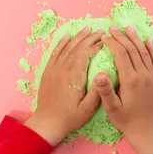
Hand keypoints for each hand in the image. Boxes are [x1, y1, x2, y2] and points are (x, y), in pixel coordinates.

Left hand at [25, 27, 102, 144]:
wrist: (47, 123)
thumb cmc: (70, 118)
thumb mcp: (88, 109)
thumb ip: (97, 92)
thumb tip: (104, 74)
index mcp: (74, 76)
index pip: (85, 54)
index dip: (96, 46)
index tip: (105, 42)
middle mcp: (63, 69)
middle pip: (76, 47)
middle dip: (89, 37)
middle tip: (100, 31)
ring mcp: (53, 70)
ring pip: (66, 48)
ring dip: (77, 38)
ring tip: (86, 29)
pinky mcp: (48, 73)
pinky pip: (54, 53)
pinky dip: (61, 44)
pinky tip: (66, 37)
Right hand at [94, 26, 152, 153]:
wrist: (147, 130)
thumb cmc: (126, 120)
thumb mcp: (112, 109)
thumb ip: (105, 92)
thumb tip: (99, 75)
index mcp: (131, 80)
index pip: (121, 55)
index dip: (112, 43)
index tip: (104, 37)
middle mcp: (144, 75)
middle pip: (132, 50)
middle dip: (122, 37)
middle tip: (112, 28)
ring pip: (144, 52)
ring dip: (136, 39)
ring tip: (128, 28)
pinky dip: (151, 49)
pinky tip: (148, 40)